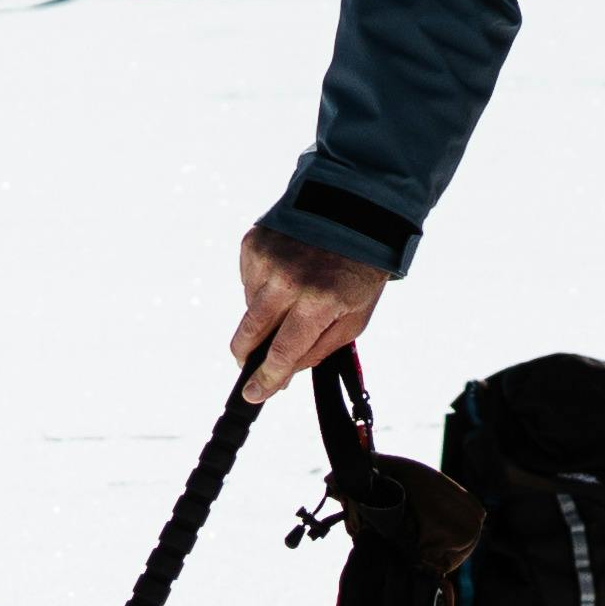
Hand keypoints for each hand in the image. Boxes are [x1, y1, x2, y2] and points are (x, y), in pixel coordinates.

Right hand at [232, 228, 387, 391]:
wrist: (357, 211)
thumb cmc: (360, 270)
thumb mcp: (355, 318)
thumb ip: (318, 350)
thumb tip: (283, 374)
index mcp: (319, 301)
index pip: (283, 351)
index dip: (266, 379)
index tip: (252, 394)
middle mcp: (288, 280)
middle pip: (250, 333)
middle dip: (245, 356)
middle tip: (246, 365)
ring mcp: (267, 259)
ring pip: (249, 308)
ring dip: (263, 314)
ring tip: (292, 298)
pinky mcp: (254, 244)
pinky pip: (248, 281)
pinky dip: (262, 287)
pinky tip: (284, 276)